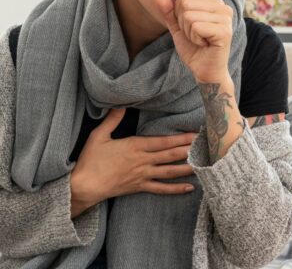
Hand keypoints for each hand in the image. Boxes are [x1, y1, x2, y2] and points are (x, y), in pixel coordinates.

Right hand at [70, 108, 197, 216]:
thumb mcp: (99, 135)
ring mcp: (143, 175)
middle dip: (189, 149)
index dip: (180, 138)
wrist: (85, 185)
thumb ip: (112, 119)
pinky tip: (189, 187)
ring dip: (187, 167)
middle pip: (171, 155)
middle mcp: (143, 161)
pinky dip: (176, 189)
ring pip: (170, 171)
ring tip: (203, 164)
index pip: (163, 141)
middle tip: (206, 146)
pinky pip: (161, 189)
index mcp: (135, 146)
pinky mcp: (140, 187)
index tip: (194, 134)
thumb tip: (121, 104)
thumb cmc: (91, 160)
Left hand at [152, 0, 233, 82]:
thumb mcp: (177, 27)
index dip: (179, 14)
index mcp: (213, 2)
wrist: (205, 71)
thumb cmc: (194, 48)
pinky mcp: (224, 31)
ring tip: (200, 40)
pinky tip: (204, 44)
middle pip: (185, 3)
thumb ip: (168, 10)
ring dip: (189, 33)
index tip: (191, 27)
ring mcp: (225, 18)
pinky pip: (196, 27)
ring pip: (189, 16)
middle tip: (195, 36)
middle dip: (183, 23)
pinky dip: (194, 39)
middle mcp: (223, 6)